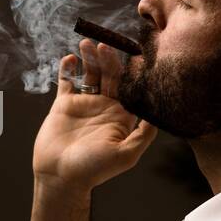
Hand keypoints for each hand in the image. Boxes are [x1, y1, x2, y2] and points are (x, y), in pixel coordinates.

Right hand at [31, 38, 157, 192]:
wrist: (61, 176)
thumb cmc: (94, 170)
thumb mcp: (126, 154)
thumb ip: (144, 135)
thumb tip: (159, 115)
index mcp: (123, 117)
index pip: (130, 87)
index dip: (131, 71)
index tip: (132, 55)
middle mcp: (106, 108)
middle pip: (110, 76)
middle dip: (109, 60)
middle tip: (105, 45)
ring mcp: (85, 104)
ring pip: (90, 74)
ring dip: (89, 58)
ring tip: (87, 44)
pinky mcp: (64, 104)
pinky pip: (67, 81)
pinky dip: (68, 68)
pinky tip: (70, 59)